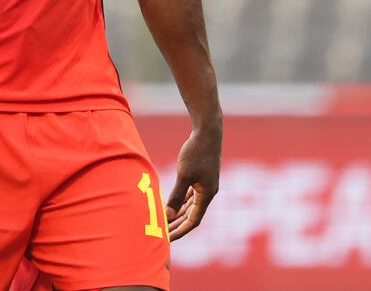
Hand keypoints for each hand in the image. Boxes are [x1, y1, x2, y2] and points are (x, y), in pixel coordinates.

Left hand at [165, 125, 220, 240]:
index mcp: (207, 194)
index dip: (180, 231)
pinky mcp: (202, 176)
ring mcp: (206, 184)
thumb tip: (168, 215)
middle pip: (192, 215)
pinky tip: (172, 205)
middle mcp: (208, 192)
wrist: (207, 131)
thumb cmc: (196, 151)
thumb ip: (176, 196)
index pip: (193, 220)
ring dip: (178, 214)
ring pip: (191, 205)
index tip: (167, 239)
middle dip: (177, 226)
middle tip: (162, 235)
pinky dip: (181, 202)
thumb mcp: (184, 174)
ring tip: (165, 223)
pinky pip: (191, 195)